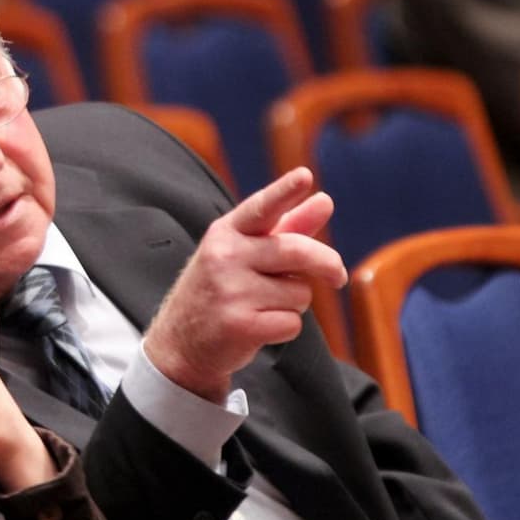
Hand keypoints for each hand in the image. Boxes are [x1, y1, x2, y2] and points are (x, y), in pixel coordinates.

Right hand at [143, 167, 346, 403]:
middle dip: (327, 265)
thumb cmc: (220, 291)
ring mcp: (230, 291)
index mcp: (226, 233)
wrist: (181, 343)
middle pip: (298, 251)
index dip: (284, 192)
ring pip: (300, 293)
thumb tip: (324, 201)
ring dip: (294, 303)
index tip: (304, 177)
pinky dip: (285, 329)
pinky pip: (292, 323)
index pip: (261, 208)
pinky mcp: (240, 325)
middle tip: (338, 276)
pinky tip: (259, 328)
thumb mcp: (244, 253)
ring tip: (263, 307)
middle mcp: (225, 257)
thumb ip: (287, 227)